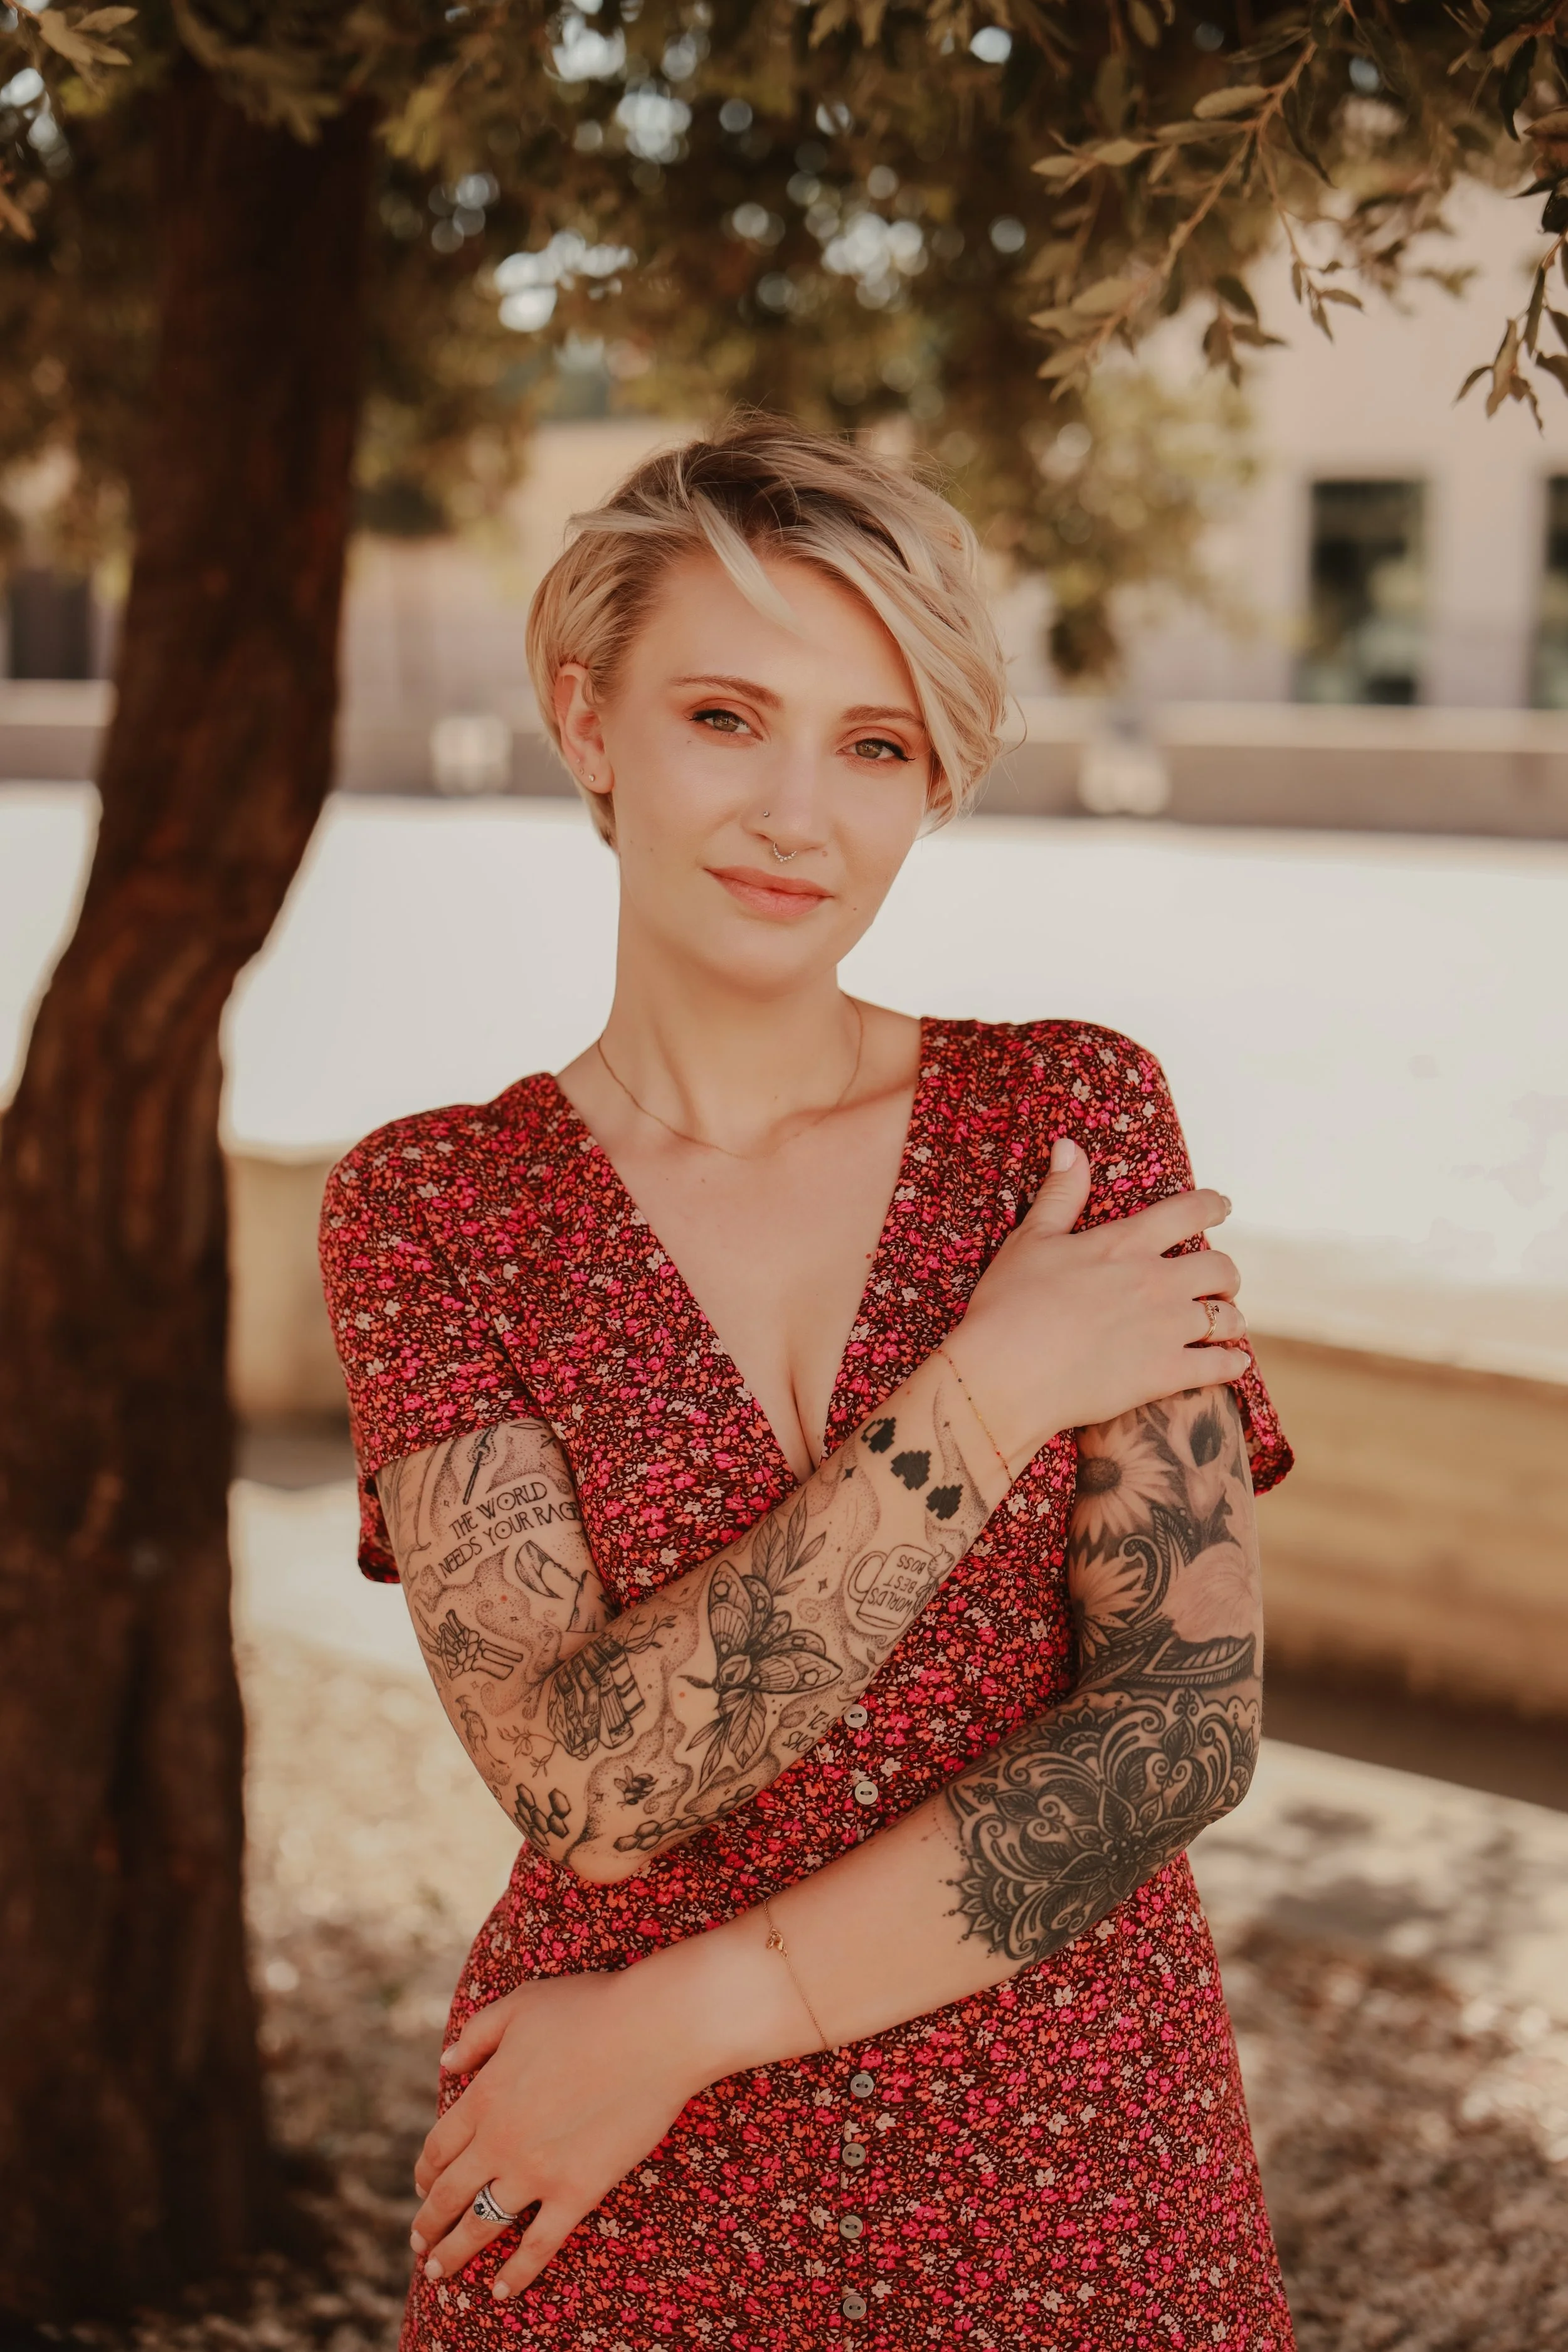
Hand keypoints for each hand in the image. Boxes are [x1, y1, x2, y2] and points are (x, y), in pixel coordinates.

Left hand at [408, 1929, 795, 2300]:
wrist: (655, 2030)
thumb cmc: (590, 2007)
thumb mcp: (520, 2004)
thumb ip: (477, 2035)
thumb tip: (445, 2064)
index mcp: (483, 2096)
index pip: (438, 2147)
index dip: (425, 2171)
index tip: (422, 2187)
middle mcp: (499, 2141)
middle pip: (449, 2193)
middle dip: (428, 2223)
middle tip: (418, 2243)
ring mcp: (536, 2172)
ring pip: (481, 2225)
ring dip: (453, 2252)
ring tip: (436, 2271)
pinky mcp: (576, 2192)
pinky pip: (538, 2244)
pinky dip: (516, 2273)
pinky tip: (501, 2291)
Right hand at [951, 1137, 1249, 1465]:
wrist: (1005, 1375)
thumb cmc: (1009, 1305)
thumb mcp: (1031, 1239)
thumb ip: (1060, 1194)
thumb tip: (1070, 1146)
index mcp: (1125, 1244)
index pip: (1188, 1211)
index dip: (1212, 1205)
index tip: (1223, 1206)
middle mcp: (1157, 1282)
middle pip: (1220, 1268)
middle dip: (1225, 1273)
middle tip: (1218, 1281)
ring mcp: (1166, 1329)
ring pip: (1227, 1318)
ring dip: (1230, 1318)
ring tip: (1223, 1324)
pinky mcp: (1165, 1374)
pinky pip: (1220, 1366)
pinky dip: (1231, 1364)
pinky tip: (1232, 1364)